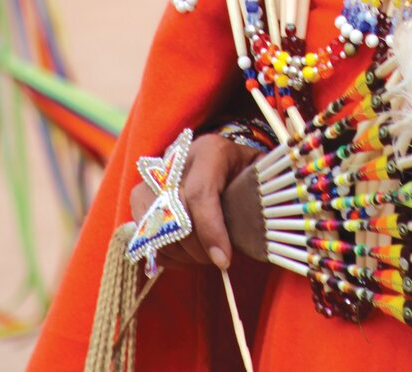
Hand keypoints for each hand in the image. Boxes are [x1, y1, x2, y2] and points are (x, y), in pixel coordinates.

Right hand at [129, 133, 253, 270]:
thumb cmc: (244, 172)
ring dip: (180, 253)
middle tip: (218, 259)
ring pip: (155, 227)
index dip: (211, 232)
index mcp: (210, 150)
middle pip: (176, 215)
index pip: (200, 193)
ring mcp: (154, 177)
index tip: (224, 260)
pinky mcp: (140, 195)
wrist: (222, 158)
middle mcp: (177, 160)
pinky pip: (142, 234)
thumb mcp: (260, 175)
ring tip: (203, 256)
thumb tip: (270, 223)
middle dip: (197, 248)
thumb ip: (264, 193)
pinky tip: (186, 255)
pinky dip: (164, 254)